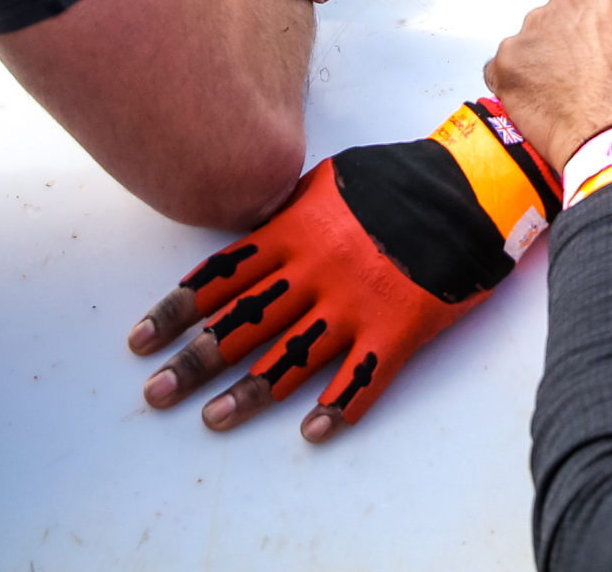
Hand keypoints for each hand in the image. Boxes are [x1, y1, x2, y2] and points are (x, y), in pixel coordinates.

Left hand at [130, 100, 556, 442]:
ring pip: (292, 356)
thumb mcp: (329, 182)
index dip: (177, 309)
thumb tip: (252, 236)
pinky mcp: (398, 326)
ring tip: (213, 418)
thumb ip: (286, 213)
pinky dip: (339, 407)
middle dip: (194, 360)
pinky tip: (313, 431)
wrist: (470, 187)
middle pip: (243, 322)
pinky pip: (363, 376)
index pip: (221, 276)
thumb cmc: (398, 180)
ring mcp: (356, 302)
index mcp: (294, 231)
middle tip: (156, 392)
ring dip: (249, 392)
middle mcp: (315, 270)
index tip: (140, 339)